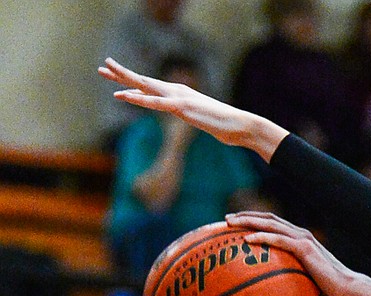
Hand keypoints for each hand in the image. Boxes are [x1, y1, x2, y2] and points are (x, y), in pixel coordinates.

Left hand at [99, 60, 284, 159]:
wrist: (240, 125)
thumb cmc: (225, 125)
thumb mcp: (202, 119)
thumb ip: (191, 115)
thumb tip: (189, 117)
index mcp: (180, 94)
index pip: (151, 87)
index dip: (132, 83)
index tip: (116, 80)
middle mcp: (176, 91)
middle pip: (144, 81)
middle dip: (122, 74)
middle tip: (102, 67)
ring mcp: (179, 98)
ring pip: (145, 86)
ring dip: (124, 79)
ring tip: (106, 72)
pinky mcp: (182, 108)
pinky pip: (155, 104)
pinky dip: (138, 99)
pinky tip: (122, 96)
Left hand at [226, 210, 363, 295]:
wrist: (347, 287)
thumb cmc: (329, 288)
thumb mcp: (307, 279)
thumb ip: (292, 277)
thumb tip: (275, 291)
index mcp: (299, 238)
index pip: (273, 223)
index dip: (254, 220)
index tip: (235, 224)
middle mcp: (299, 233)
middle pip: (267, 218)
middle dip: (245, 216)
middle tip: (225, 220)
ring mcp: (302, 239)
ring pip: (270, 224)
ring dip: (248, 222)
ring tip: (230, 223)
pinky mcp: (304, 248)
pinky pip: (279, 240)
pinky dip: (262, 238)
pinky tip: (247, 240)